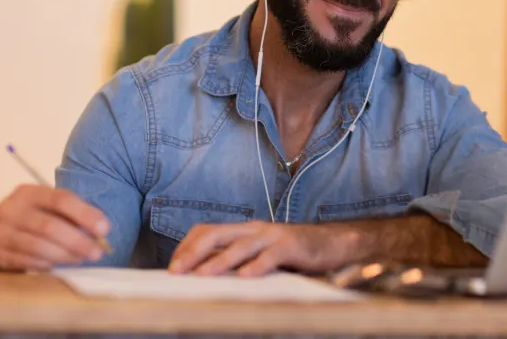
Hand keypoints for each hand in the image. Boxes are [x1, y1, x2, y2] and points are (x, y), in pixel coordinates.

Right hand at [0, 184, 109, 271]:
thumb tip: (101, 230)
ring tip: (82, 259)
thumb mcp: (42, 209)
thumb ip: (67, 214)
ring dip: (66, 255)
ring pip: (39, 247)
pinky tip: (58, 264)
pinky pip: (28, 261)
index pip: (60, 199)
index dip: (85, 214)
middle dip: (78, 241)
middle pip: (50, 226)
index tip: (105, 229)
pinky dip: (48, 264)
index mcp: (27, 193)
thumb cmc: (27, 222)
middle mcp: (10, 210)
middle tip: (97, 252)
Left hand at [168, 221, 361, 276]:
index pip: (207, 231)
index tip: (173, 267)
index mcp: (244, 230)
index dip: (187, 247)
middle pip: (216, 233)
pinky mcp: (291, 246)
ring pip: (240, 245)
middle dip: (193, 252)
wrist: (332, 243)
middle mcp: (255, 229)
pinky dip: (256, 266)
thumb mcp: (260, 254)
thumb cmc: (294, 252)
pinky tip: (246, 277)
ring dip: (219, 261)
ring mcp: (273, 236)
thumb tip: (205, 272)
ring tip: (203, 275)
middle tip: (178, 271)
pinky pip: (270, 256)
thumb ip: (238, 259)